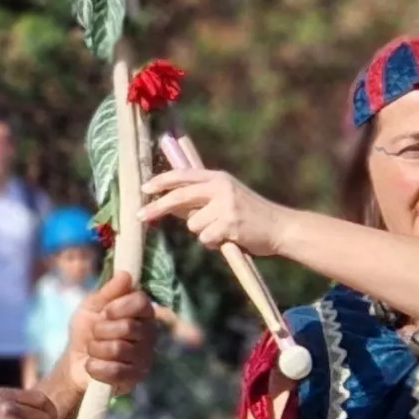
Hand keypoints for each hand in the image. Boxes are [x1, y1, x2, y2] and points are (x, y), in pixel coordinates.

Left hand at [70, 274, 156, 392]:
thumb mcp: (91, 306)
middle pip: (128, 327)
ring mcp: (145, 357)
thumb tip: (125, 274)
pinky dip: (95, 367)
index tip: (106, 311)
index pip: (142, 302)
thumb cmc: (87, 330)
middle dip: (101, 331)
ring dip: (96, 349)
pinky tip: (93, 366)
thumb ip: (108, 291)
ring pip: (118, 349)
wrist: (75, 362)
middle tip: (95, 334)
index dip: (120, 306)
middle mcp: (149, 333)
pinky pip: (114, 371)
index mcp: (141, 312)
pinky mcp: (136, 378)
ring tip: (93, 350)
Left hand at [137, 168, 294, 259]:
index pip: (183, 175)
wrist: (279, 227)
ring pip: (193, 225)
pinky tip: (230, 238)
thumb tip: (169, 205)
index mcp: (218, 177)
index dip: (161, 181)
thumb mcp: (226, 198)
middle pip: (179, 197)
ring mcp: (225, 206)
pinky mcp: (229, 225)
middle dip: (157, 208)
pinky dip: (214, 243)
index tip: (143, 188)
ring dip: (203, 233)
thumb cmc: (250, 215)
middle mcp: (220, 187)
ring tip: (223, 231)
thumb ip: (200, 199)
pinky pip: (205, 239)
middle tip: (139, 216)